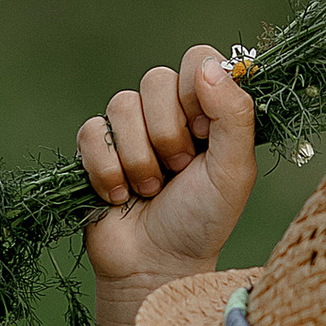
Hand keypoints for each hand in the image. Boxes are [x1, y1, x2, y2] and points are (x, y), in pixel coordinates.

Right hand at [77, 45, 257, 325]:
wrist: (156, 266)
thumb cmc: (202, 221)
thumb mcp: (234, 171)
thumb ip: (234, 116)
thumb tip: (209, 67)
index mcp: (207, 111)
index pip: (198, 58)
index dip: (197, 90)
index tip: (202, 133)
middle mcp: (168, 113)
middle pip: (156, 79)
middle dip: (167, 132)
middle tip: (177, 170)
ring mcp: (129, 129)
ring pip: (121, 105)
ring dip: (139, 158)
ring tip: (151, 190)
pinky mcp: (95, 150)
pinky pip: (91, 132)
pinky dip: (107, 169)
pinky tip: (119, 196)